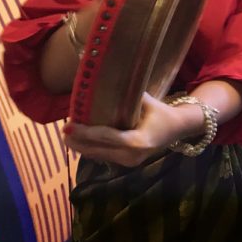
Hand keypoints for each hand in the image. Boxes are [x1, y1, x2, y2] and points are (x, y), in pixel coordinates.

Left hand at [63, 93, 183, 166]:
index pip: (107, 137)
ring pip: (99, 156)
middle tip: (63, 130)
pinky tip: (80, 142)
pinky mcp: (127, 163)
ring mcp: (129, 162)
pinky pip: (105, 157)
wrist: (178, 129)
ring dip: (82, 147)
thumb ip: (129, 94)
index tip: (69, 125)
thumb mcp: (148, 102)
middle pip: (98, 150)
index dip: (86, 131)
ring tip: (67, 136)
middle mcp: (132, 155)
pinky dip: (92, 149)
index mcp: (138, 141)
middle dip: (78, 141)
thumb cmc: (163, 113)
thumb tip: (106, 79)